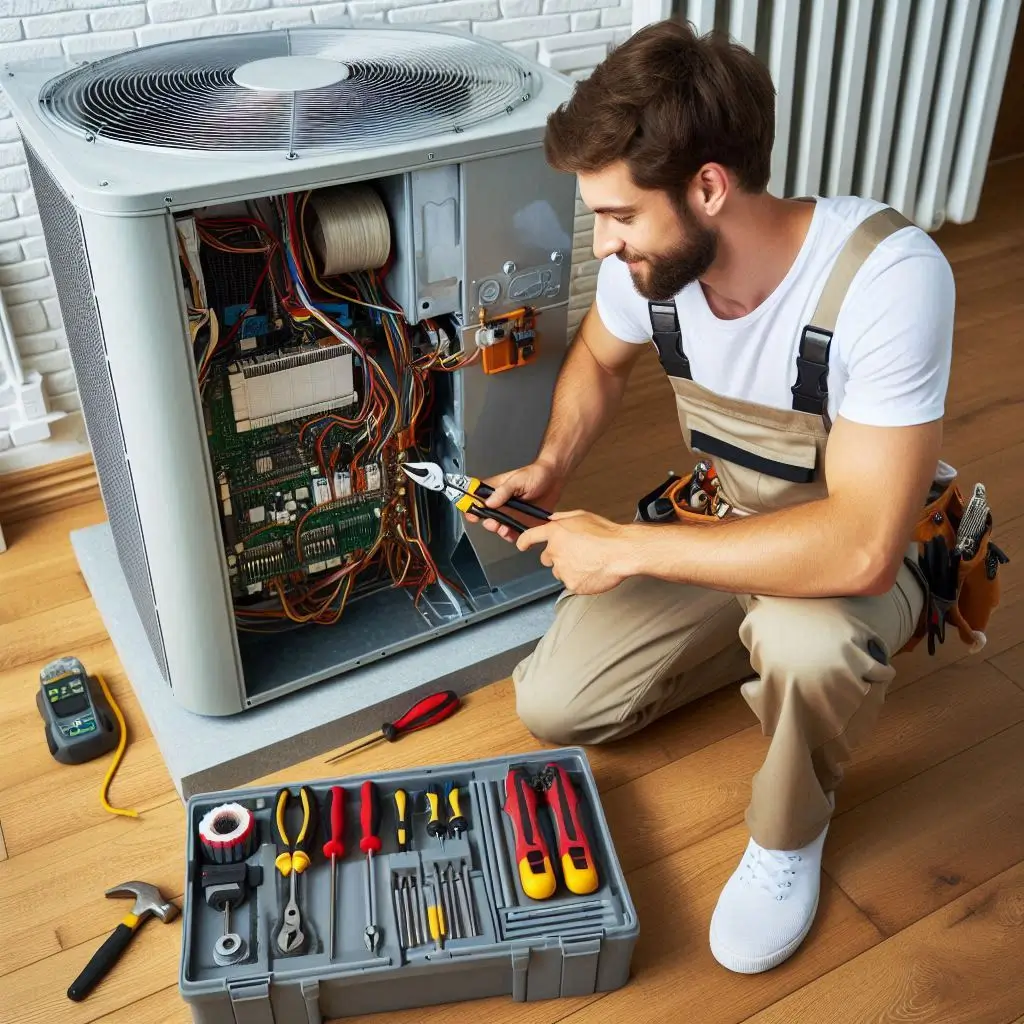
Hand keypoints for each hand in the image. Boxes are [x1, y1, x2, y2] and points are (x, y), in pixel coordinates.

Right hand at [467, 460, 565, 541]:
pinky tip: (514, 534)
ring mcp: (511, 513)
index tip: (472, 514)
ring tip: (504, 530)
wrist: (555, 479)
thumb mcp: (518, 479)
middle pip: (486, 516)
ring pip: (499, 526)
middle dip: (487, 522)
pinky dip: (511, 536)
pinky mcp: (522, 521)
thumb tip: (488, 502)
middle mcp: (501, 502)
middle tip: (493, 523)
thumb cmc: (536, 474)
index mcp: (495, 489)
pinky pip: (513, 532)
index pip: (476, 498)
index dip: (471, 506)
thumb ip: (503, 491)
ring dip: (499, 530)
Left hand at [516, 510, 633, 595]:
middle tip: (576, 554)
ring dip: (569, 569)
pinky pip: (571, 583)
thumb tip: (552, 519)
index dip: (524, 541)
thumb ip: (563, 518)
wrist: (622, 552)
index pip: (530, 536)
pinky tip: (592, 571)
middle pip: (546, 558)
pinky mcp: (571, 584)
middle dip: (557, 557)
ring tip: (588, 562)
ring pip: (559, 572)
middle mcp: (555, 551)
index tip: (522, 545)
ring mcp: (563, 569)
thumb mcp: (583, 515)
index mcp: (556, 532)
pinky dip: (580, 580)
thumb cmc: (607, 533)